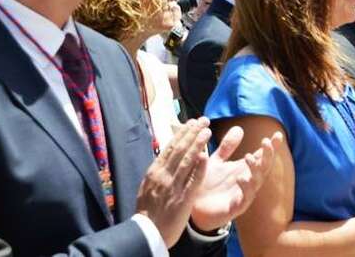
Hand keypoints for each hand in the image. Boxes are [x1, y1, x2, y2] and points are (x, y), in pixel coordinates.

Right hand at [135, 118, 211, 247]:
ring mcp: (173, 186)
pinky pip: (192, 180)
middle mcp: (163, 176)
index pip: (170, 147)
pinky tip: (206, 155)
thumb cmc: (148, 210)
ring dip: (198, 144)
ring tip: (207, 131)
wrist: (147, 233)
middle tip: (203, 120)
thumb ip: (159, 170)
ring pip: (187, 160)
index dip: (182, 133)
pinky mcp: (182, 198)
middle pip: (180, 149)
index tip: (191, 122)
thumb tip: (167, 154)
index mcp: (154, 172)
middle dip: (192, 132)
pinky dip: (199, 167)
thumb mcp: (148, 186)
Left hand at [190, 128, 284, 231]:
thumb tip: (239, 128)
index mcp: (244, 169)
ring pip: (257, 182)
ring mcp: (244, 195)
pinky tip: (241, 178)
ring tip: (248, 157)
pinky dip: (245, 188)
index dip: (271, 146)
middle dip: (268, 155)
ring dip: (255, 169)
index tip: (278, 134)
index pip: (262, 156)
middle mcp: (248, 181)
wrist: (192, 207)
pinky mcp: (236, 208)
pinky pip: (245, 198)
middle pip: (264, 167)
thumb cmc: (206, 184)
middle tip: (266, 142)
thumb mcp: (216, 162)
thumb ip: (227, 147)